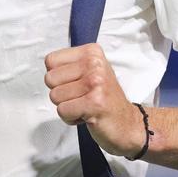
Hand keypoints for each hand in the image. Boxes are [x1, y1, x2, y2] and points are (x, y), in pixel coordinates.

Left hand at [44, 43, 141, 157]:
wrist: (128, 124)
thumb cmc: (105, 99)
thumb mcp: (90, 72)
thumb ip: (69, 65)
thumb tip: (48, 64)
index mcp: (92, 52)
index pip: (50, 60)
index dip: (58, 77)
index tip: (76, 83)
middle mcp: (94, 64)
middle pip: (50, 79)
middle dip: (61, 93)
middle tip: (81, 97)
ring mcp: (95, 82)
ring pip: (55, 96)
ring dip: (67, 107)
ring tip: (85, 106)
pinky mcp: (94, 103)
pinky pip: (62, 111)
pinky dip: (70, 118)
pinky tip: (87, 115)